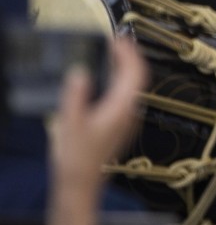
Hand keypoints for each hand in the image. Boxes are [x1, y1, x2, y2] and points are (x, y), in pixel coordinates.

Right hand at [48, 36, 145, 197]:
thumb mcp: (69, 122)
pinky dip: (119, 82)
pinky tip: (105, 80)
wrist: (80, 186)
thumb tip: (80, 71)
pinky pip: (126, 96)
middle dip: (129, 57)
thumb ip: (76, 94)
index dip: (129, 53)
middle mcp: (131, 113)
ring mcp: (127, 121)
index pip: (135, 73)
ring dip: (125, 69)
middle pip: (138, 78)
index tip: (119, 38)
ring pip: (134, 87)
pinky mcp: (120, 126)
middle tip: (116, 42)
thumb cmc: (76, 159)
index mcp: (122, 108)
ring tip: (111, 55)